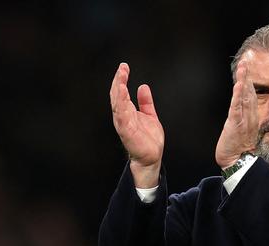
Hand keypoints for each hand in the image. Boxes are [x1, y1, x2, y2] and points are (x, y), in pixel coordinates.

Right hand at [110, 63, 163, 187]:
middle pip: (117, 95)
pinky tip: (122, 94)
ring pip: (117, 103)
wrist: (151, 157)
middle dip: (118, 81)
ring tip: (120, 77)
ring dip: (118, 90)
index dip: (121, 79)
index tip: (124, 66)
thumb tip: (142, 86)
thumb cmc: (148, 140)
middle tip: (122, 68)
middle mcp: (123, 116)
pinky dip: (120, 104)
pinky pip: (121, 115)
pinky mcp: (126, 131)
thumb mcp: (150, 116)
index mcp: (127, 111)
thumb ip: (146, 102)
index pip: (121, 92)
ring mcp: (123, 123)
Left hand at [215, 61, 258, 168]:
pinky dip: (238, 96)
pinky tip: (239, 85)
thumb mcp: (243, 129)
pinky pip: (238, 108)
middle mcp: (249, 115)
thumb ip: (244, 117)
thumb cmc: (239, 148)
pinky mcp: (236, 125)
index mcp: (251, 115)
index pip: (250, 93)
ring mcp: (244, 119)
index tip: (247, 63)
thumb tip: (244, 106)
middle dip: (247, 74)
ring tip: (243, 67)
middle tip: (247, 58)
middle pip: (249, 91)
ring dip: (243, 80)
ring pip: (244, 96)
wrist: (238, 162)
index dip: (248, 78)